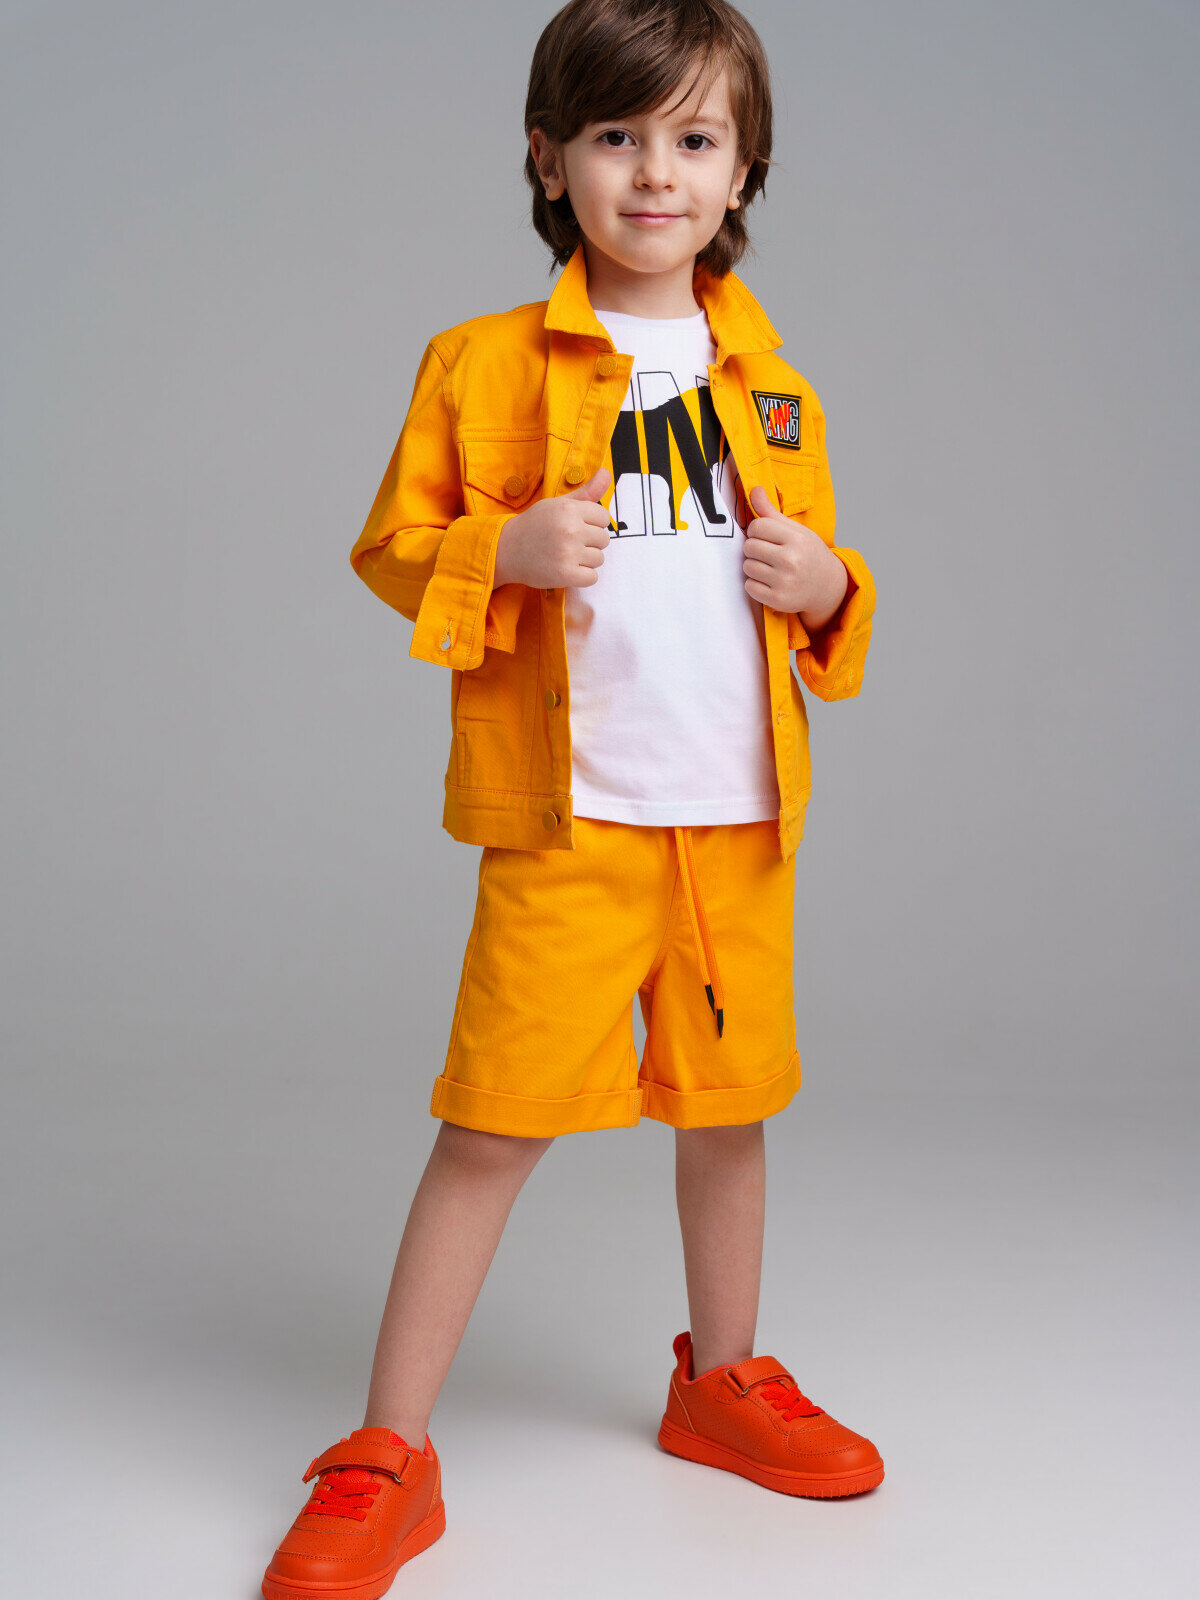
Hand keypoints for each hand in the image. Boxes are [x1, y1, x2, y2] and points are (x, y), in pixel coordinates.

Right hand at [493, 468, 611, 589]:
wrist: (506, 550)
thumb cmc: (534, 525)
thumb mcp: (558, 504)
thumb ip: (585, 492)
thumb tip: (606, 473)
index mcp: (570, 509)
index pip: (604, 517)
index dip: (593, 524)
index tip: (577, 527)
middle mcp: (571, 529)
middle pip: (604, 539)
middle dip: (590, 543)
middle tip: (569, 543)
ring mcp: (568, 553)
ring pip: (599, 559)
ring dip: (586, 561)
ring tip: (566, 556)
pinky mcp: (565, 574)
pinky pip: (592, 578)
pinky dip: (582, 577)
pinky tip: (567, 569)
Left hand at [742, 483, 847, 630]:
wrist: (828, 587)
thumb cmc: (809, 554)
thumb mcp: (796, 531)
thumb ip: (771, 512)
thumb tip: (754, 489)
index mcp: (796, 539)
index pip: (757, 526)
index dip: (757, 530)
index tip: (766, 536)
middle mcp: (791, 560)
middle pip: (749, 547)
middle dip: (754, 548)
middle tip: (768, 553)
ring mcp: (784, 582)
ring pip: (747, 567)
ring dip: (754, 566)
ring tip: (770, 567)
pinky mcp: (778, 600)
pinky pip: (749, 587)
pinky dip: (755, 584)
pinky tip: (769, 581)